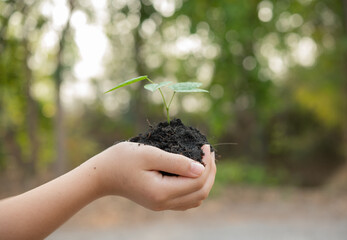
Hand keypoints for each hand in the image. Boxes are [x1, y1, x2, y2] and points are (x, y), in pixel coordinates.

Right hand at [91, 142, 215, 210]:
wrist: (103, 175)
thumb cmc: (122, 160)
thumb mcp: (149, 155)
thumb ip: (176, 162)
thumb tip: (201, 168)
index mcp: (161, 192)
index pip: (197, 182)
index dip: (207, 164)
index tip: (205, 146)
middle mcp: (164, 203)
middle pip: (201, 192)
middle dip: (210, 172)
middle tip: (209, 152)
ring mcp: (162, 205)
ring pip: (196, 198)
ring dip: (205, 180)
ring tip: (204, 160)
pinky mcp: (160, 202)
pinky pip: (187, 200)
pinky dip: (196, 186)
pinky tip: (193, 171)